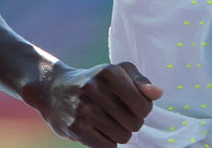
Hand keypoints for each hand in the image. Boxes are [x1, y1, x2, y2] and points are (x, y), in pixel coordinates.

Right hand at [36, 61, 162, 147]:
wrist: (53, 89)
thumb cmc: (94, 80)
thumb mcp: (117, 72)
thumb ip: (140, 81)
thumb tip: (157, 93)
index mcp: (110, 72)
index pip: (144, 106)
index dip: (142, 109)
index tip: (132, 104)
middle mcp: (96, 89)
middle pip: (135, 123)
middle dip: (131, 122)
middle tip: (117, 113)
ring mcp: (84, 109)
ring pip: (123, 137)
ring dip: (119, 133)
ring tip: (107, 121)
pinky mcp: (76, 128)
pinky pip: (108, 147)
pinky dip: (108, 142)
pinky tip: (99, 130)